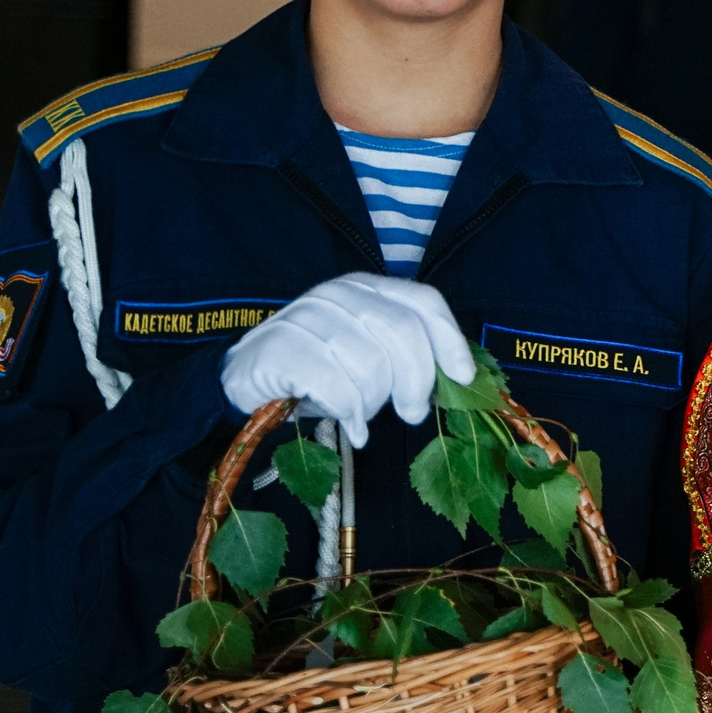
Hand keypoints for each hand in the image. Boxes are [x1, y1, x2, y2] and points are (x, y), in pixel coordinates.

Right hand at [220, 273, 475, 446]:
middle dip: (417, 381)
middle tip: (413, 412)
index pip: (423, 302)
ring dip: (373, 401)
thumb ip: (406, 353)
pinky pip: (337, 387)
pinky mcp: (281, 348)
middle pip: (404, 333)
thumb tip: (457, 378)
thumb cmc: (320, 369)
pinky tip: (350, 424)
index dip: (450, 340)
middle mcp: (339, 294)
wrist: (248, 379)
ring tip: (360, 411)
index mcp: (367, 288)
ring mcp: (307, 316)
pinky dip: (349, 413)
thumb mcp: (368, 352)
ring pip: (371, 365)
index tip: (464, 378)